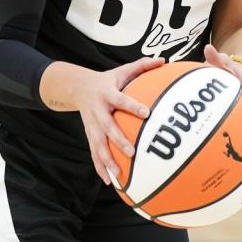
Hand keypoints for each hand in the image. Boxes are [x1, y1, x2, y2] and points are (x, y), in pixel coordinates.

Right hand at [73, 56, 164, 184]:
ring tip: (118, 175)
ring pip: (98, 145)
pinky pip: (94, 153)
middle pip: (107, 127)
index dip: (132, 106)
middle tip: (131, 152)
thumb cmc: (108, 80)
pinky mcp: (89, 135)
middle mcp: (98, 111)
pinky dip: (101, 168)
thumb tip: (163, 60)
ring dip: (107, 160)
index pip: (121, 100)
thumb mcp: (122, 70)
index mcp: (107, 94)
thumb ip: (142, 65)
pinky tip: (111, 182)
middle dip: (118, 140)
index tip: (146, 114)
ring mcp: (92, 125)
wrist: (78, 87)